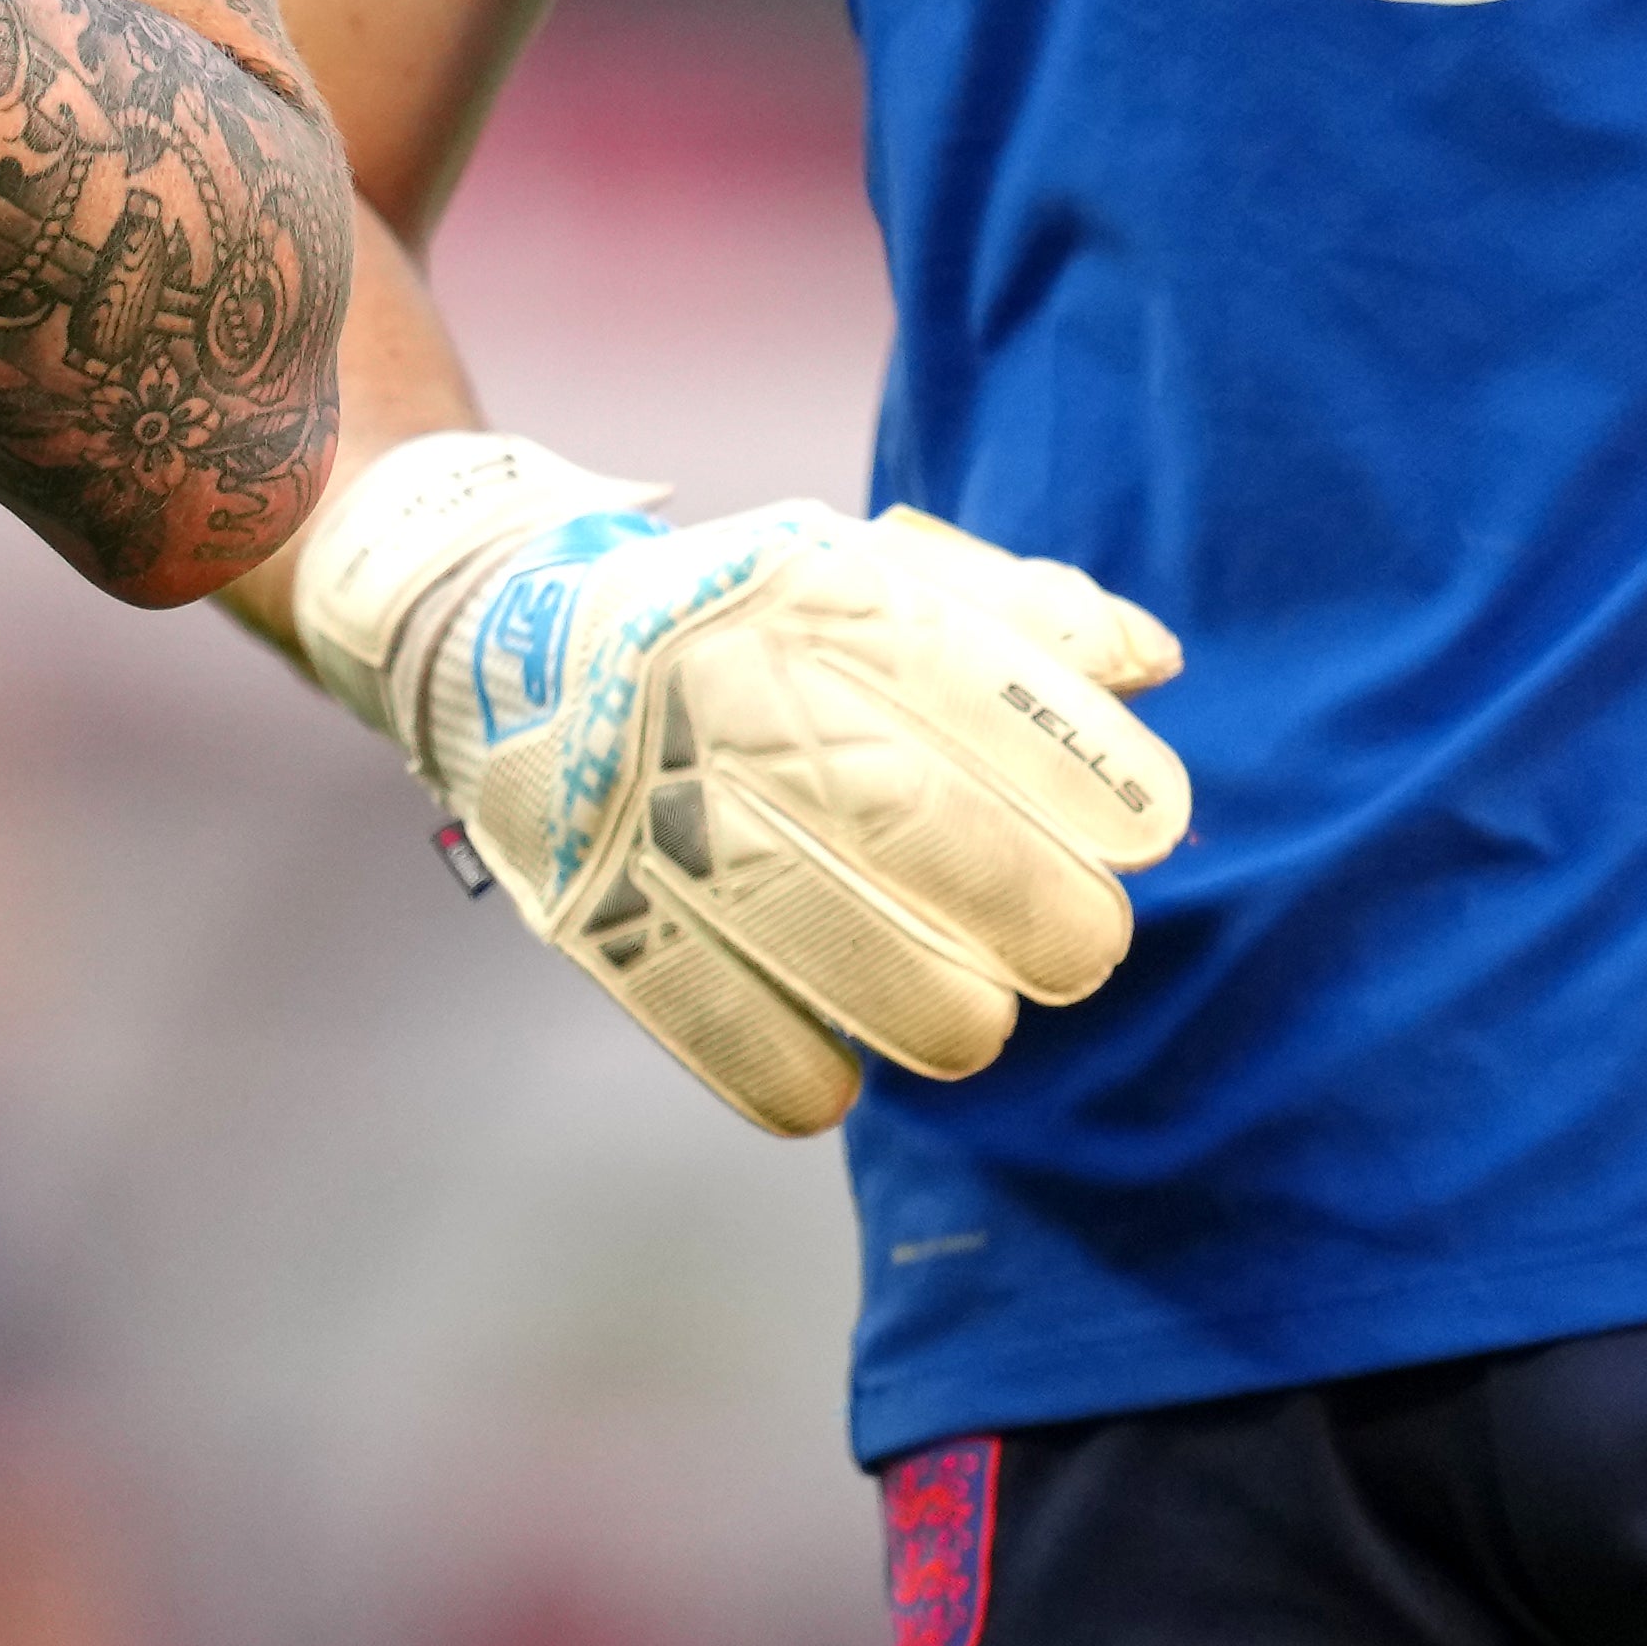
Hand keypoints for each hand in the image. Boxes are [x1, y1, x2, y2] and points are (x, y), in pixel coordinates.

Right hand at [291, 430, 1190, 1135]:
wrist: (495, 634)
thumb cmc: (732, 613)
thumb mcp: (860, 566)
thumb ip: (1010, 609)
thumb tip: (1151, 660)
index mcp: (804, 588)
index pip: (966, 673)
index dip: (1076, 762)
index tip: (1151, 826)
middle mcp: (719, 678)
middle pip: (896, 808)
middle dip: (1023, 900)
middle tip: (1084, 949)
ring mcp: (639, 790)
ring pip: (799, 916)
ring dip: (919, 997)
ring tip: (979, 1026)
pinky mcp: (579, 891)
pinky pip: (687, 1003)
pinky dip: (778, 1063)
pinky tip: (837, 1078)